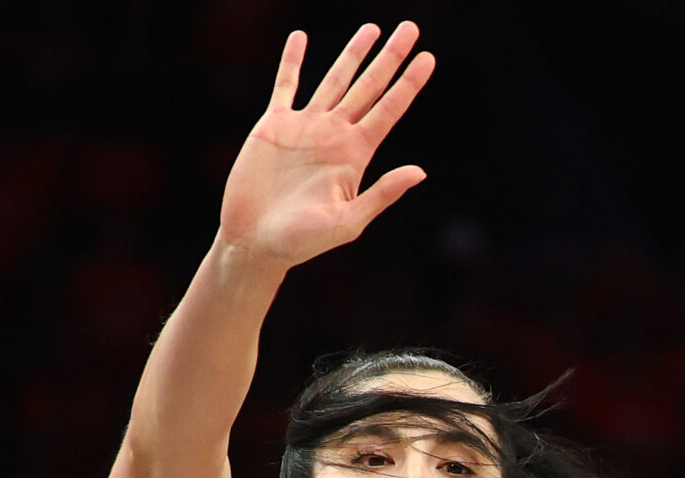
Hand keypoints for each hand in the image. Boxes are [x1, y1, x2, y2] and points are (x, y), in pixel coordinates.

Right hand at [219, 24, 435, 270]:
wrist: (255, 241)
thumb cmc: (302, 242)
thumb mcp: (348, 222)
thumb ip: (382, 194)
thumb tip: (420, 172)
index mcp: (356, 155)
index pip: (390, 109)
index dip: (409, 84)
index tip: (429, 58)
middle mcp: (335, 135)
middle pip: (370, 86)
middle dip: (390, 58)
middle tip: (411, 28)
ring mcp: (306, 127)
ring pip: (335, 79)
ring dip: (353, 54)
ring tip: (372, 29)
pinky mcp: (274, 125)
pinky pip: (286, 84)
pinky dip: (292, 61)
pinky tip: (300, 37)